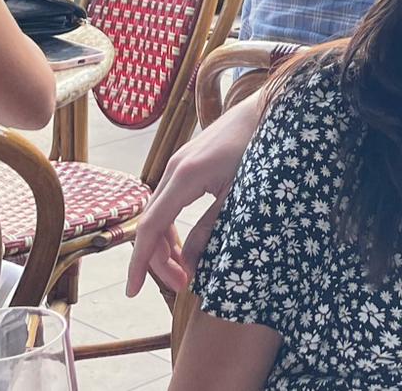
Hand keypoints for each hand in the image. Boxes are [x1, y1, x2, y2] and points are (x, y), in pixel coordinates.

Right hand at [126, 93, 262, 296]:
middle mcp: (175, 168)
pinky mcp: (188, 162)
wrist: (269, 108)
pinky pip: (169, 201)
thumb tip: (188, 264)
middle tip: (182, 284)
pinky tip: (185, 244)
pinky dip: (171, 226)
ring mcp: (179, 163)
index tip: (132, 292)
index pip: (150, 227)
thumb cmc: (261, 148)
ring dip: (165, 244)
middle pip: (151, 223)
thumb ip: (211, 228)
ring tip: (184, 269)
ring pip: (158, 212)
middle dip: (159, 259)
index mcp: (185, 176)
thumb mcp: (239, 196)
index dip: (140, 262)